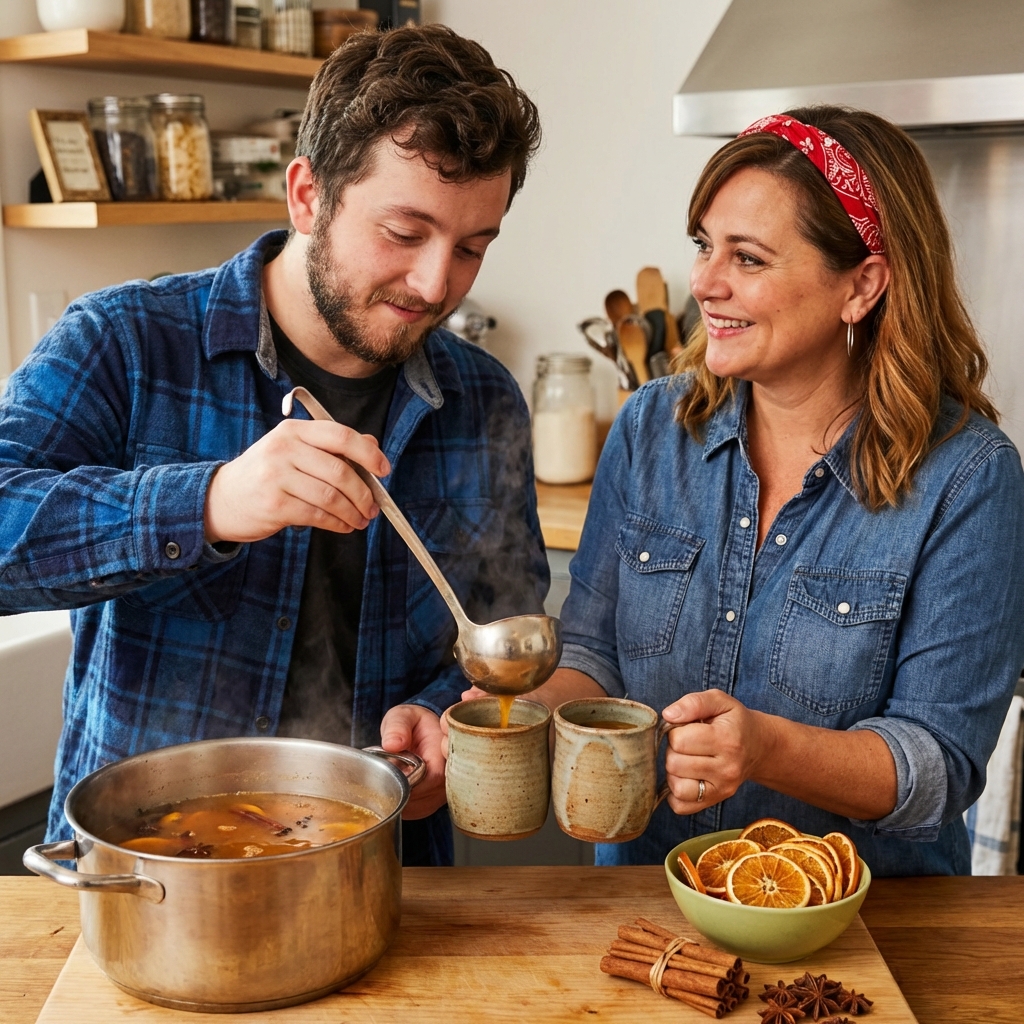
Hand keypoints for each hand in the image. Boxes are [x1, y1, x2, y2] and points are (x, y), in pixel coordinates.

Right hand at [204, 419, 390, 543]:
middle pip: (339, 470)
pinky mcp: (274, 504)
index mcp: (294, 431)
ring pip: (331, 496)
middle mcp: (284, 449)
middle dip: (364, 493)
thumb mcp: (294, 451)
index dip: (368, 454)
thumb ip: (332, 447)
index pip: (340, 435)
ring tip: (361, 519)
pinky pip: (317, 515)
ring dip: (353, 512)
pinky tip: (343, 526)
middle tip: (373, 506)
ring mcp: (276, 477)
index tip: (384, 469)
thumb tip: (372, 447)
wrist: (221, 499)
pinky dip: (337, 523)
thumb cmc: (266, 474)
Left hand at [379, 704, 446, 819]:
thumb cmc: (414, 723)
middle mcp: (452, 774)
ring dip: (400, 797)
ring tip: (392, 778)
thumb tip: (392, 744)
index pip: (435, 776)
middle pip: (427, 795)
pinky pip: (418, 811)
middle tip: (386, 775)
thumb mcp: (403, 716)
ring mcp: (445, 791)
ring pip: (421, 806)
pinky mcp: (436, 802)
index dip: (412, 780)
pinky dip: (402, 804)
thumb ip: (397, 726)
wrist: (423, 732)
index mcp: (446, 750)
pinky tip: (396, 788)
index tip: (393, 773)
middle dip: (401, 789)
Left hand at [661, 689, 773, 815]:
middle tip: (687, 744)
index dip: (675, 731)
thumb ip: (693, 703)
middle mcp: (727, 768)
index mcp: (726, 740)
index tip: (686, 728)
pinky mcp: (717, 801)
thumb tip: (669, 715)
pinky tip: (685, 776)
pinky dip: (676, 792)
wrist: (759, 746)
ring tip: (686, 759)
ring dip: (673, 772)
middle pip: (674, 764)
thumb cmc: (734, 721)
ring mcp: (723, 788)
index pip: (679, 740)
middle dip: (673, 751)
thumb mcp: (719, 701)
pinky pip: (681, 806)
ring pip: (676, 787)